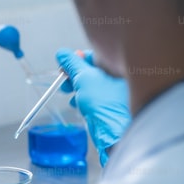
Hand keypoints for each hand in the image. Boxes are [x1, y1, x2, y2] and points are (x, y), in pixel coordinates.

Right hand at [56, 48, 130, 165]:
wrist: (116, 130)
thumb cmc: (105, 102)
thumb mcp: (84, 77)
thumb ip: (72, 64)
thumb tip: (62, 54)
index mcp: (118, 65)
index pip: (95, 55)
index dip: (77, 59)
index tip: (64, 66)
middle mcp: (120, 76)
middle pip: (92, 70)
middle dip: (75, 76)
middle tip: (65, 82)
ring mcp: (118, 91)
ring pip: (93, 84)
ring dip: (78, 88)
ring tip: (71, 95)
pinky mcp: (114, 104)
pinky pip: (96, 97)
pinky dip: (86, 99)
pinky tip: (79, 105)